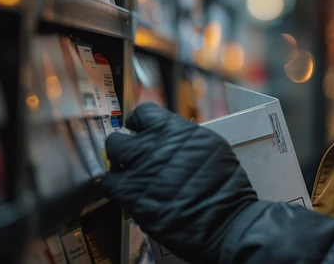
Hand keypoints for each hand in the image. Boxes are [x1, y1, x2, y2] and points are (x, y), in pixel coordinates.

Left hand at [101, 103, 257, 262]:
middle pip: (120, 137)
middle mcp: (154, 145)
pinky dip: (114, 185)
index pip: (143, 113)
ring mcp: (141, 168)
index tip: (139, 131)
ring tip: (129, 174)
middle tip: (132, 157)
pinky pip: (108, 182)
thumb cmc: (225, 186)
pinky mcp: (132, 194)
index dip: (139, 124)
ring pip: (112, 156)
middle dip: (124, 146)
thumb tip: (170, 137)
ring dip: (119, 165)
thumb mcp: (211, 147)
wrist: (225, 220)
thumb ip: (185, 138)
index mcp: (176, 130)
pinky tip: (126, 190)